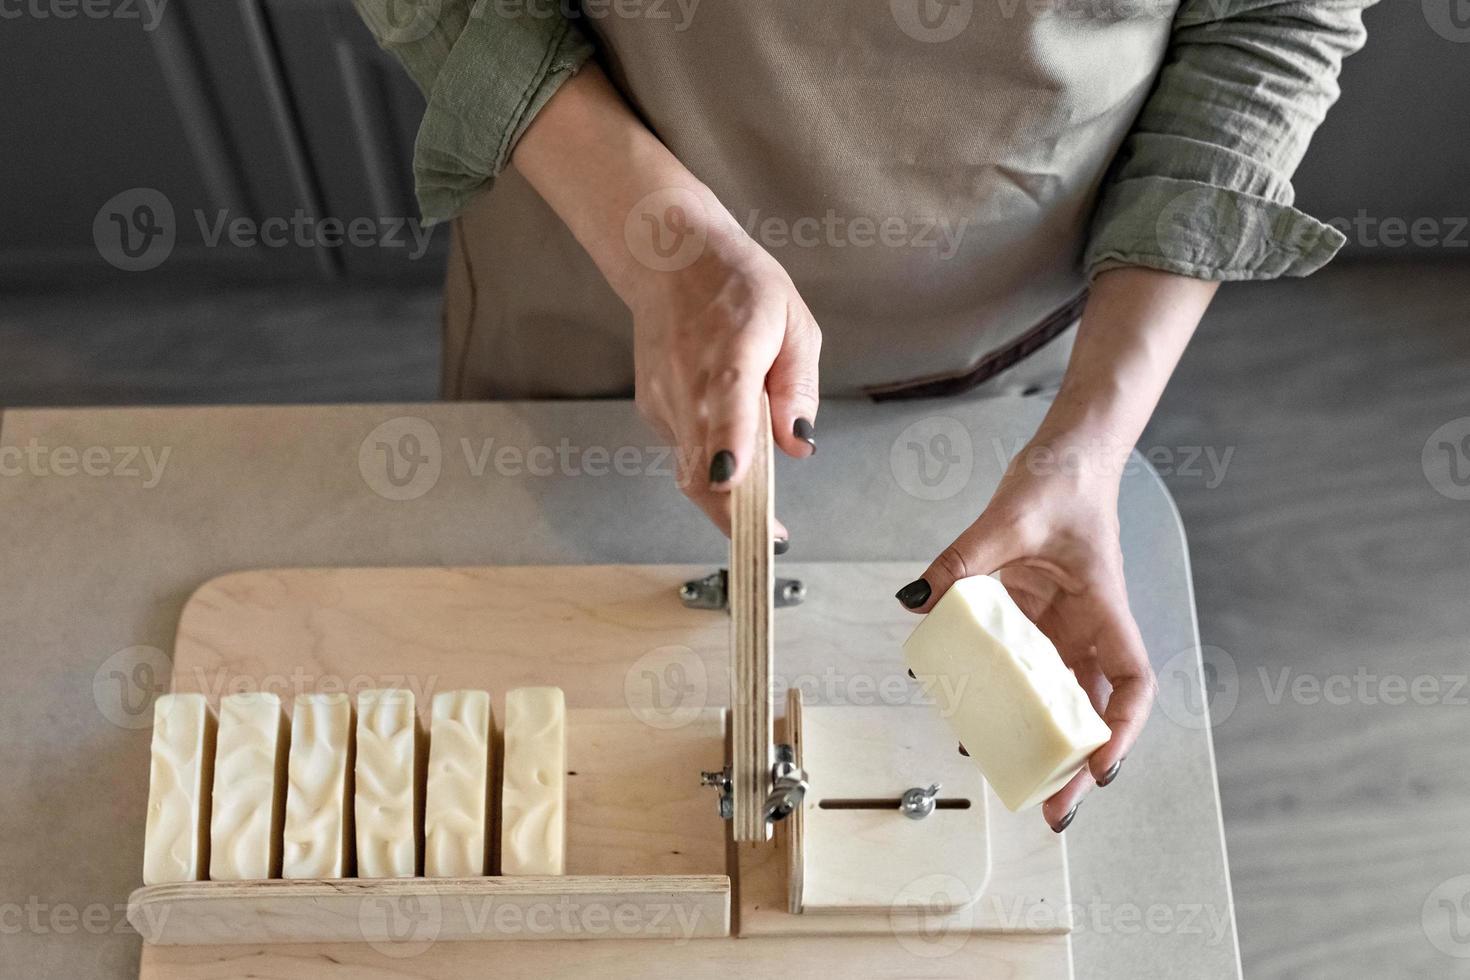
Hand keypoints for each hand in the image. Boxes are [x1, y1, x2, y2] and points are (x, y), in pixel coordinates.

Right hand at [626, 207, 820, 537]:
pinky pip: (686, 453)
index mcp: (732, 351)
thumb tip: (799, 443)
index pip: (726, 403)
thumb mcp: (794, 323)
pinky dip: (711, 461)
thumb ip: (798, 386)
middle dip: (733, 508)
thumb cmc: (739, 287)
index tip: (733, 481)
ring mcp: (663, 399)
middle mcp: (688, 380)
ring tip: (758, 498)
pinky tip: (729, 442)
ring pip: (692, 468)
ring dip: (725, 492)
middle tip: (768, 535)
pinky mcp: (652, 410)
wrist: (670, 260)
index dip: (728, 445)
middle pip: (701, 459)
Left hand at [895, 446, 1156, 831]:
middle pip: (1093, 707)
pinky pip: (1019, 664)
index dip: (1121, 729)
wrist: (1062, 456)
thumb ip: (963, 558)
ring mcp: (1061, 625)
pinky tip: (968, 710)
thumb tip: (918, 599)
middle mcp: (1088, 626)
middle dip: (1076, 762)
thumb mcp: (1009, 516)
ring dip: (1035, 736)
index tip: (1098, 766)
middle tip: (1050, 809)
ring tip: (1003, 771)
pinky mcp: (1033, 617)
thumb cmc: (1059, 481)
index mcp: (1103, 608)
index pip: (1132, 681)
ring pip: (1055, 695)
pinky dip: (1000, 691)